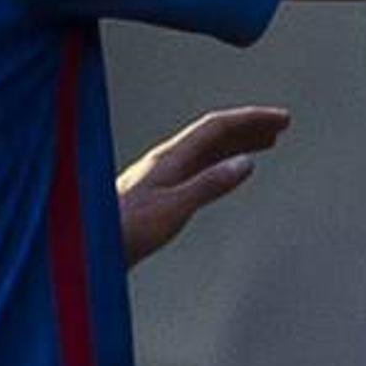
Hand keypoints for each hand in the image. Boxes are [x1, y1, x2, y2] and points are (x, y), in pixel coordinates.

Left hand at [119, 106, 288, 265]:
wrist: (86, 248)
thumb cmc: (123, 230)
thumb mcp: (174, 208)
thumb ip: (210, 185)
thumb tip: (245, 163)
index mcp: (170, 158)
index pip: (217, 126)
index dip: (251, 118)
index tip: (279, 118)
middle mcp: (166, 161)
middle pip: (214, 134)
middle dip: (250, 126)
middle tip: (280, 125)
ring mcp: (162, 176)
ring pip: (208, 149)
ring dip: (238, 142)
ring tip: (264, 142)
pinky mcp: (159, 193)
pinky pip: (200, 166)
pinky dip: (223, 162)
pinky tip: (228, 170)